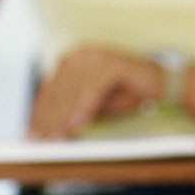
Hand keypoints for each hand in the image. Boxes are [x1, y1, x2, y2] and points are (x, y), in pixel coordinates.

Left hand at [28, 46, 165, 137]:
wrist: (162, 82)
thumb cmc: (126, 93)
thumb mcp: (94, 104)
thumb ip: (73, 110)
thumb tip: (50, 128)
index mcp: (71, 60)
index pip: (50, 89)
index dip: (41, 114)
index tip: (33, 134)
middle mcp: (80, 54)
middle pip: (59, 91)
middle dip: (49, 119)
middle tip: (43, 140)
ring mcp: (97, 56)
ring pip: (73, 91)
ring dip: (64, 117)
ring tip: (58, 137)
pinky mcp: (112, 63)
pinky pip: (93, 90)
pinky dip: (84, 109)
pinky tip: (77, 125)